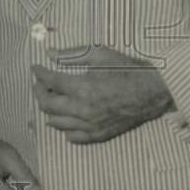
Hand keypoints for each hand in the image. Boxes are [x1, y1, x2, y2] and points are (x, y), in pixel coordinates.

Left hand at [32, 46, 173, 143]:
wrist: (153, 92)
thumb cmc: (128, 70)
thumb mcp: (100, 55)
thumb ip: (72, 55)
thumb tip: (50, 53)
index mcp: (83, 88)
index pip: (50, 81)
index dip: (39, 73)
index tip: (35, 68)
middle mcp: (83, 110)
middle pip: (47, 105)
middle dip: (39, 91)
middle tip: (40, 82)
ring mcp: (90, 126)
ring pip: (56, 123)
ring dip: (49, 109)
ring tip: (51, 97)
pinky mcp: (98, 135)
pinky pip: (72, 137)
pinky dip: (64, 127)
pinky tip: (66, 116)